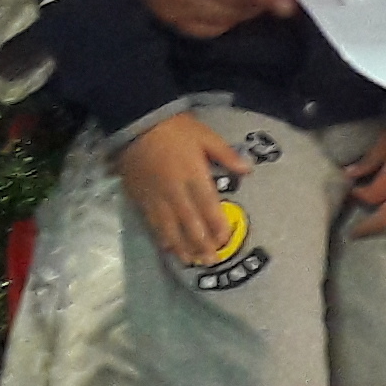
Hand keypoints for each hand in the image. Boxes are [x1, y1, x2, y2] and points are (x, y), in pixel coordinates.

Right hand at [120, 111, 253, 266]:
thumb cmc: (176, 129)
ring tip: (192, 261)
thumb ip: (226, 156)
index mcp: (194, 175)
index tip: (226, 240)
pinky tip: (168, 248)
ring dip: (182, 246)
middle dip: (202, 244)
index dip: (217, 226)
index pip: (209, 207)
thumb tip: (248, 170)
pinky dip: (162, 238)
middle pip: (190, 223)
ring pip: (170, 228)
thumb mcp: (206, 136)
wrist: (137, 124)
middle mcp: (175, 191)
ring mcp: (156, 197)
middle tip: (211, 261)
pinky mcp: (140, 199)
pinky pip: (152, 223)